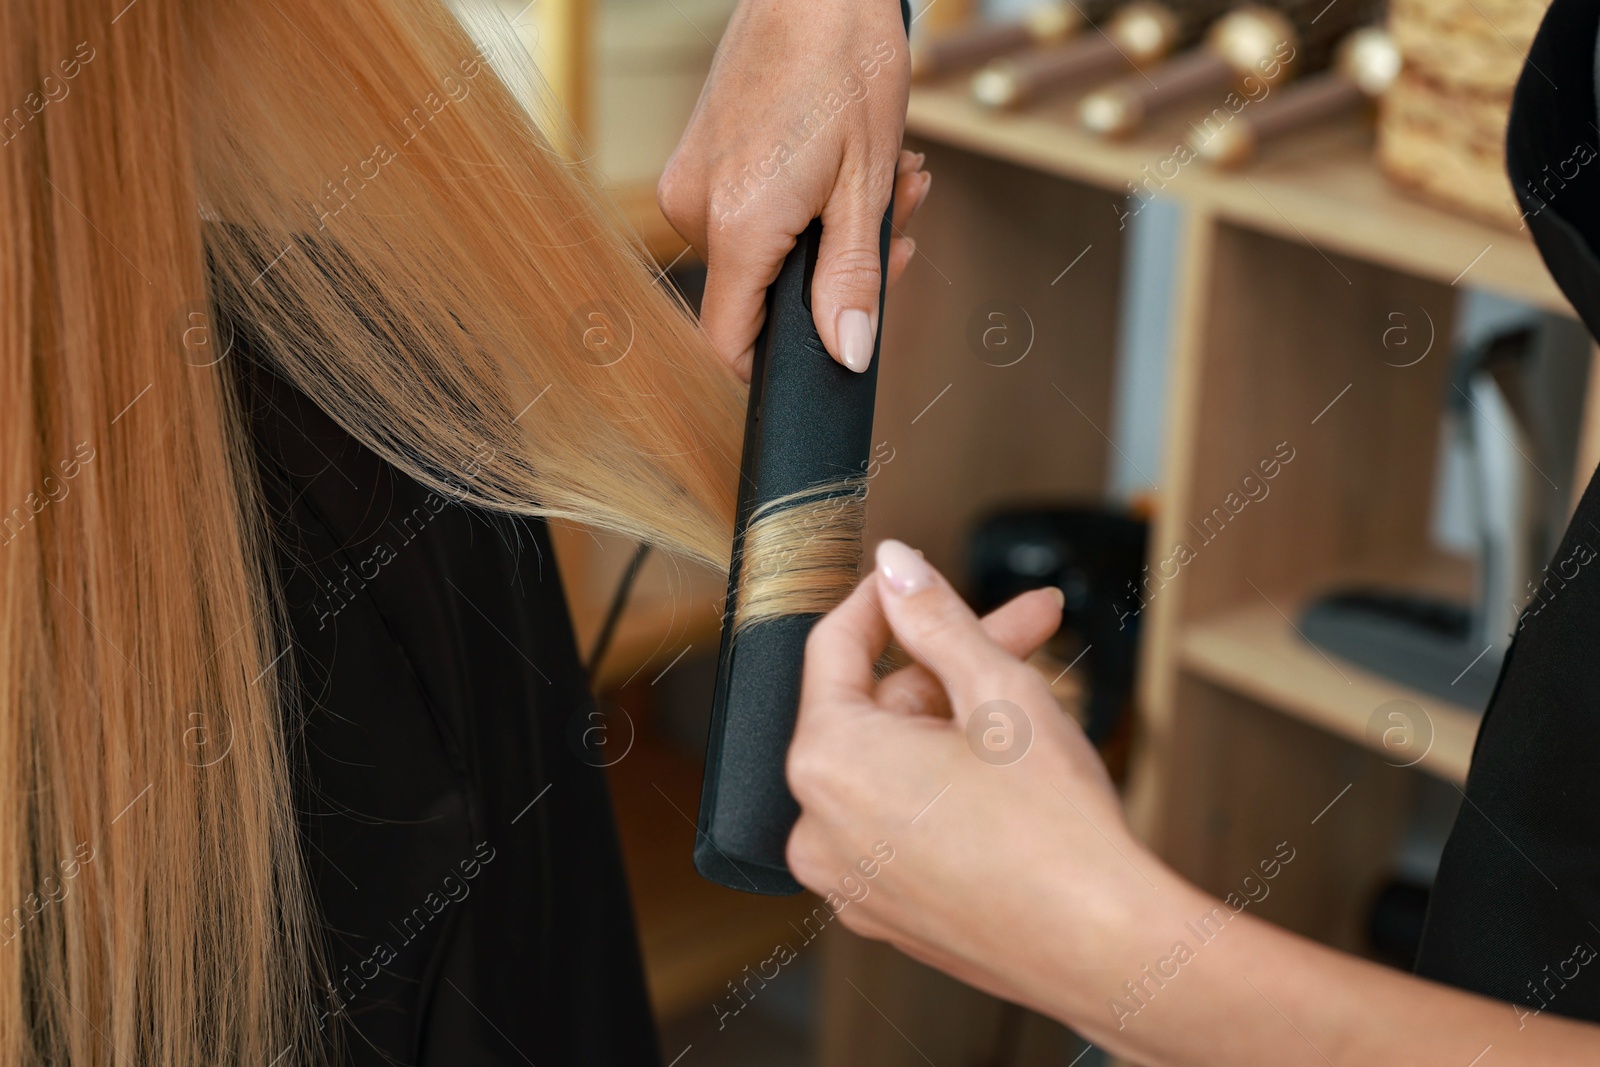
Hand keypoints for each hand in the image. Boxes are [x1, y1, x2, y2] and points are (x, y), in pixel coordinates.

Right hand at [658, 0, 929, 380]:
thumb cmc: (846, 63)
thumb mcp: (867, 186)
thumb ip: (854, 281)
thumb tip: (847, 354)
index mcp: (738, 226)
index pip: (730, 344)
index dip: (782, 362)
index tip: (837, 342)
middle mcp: (696, 209)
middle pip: (760, 296)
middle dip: (837, 277)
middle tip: (900, 229)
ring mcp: (690, 182)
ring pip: (762, 253)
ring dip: (829, 236)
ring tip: (890, 184)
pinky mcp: (696, 160)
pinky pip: (747, 214)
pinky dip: (800, 207)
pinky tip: (846, 169)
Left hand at [786, 540, 1186, 1028]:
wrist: (1107, 949)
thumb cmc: (1056, 831)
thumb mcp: (997, 691)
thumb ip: (934, 617)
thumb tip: (895, 565)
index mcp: (829, 762)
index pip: (834, 648)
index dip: (886, 600)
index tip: (918, 576)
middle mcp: (820, 826)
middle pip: (876, 709)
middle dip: (953, 664)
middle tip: (1027, 629)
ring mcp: (851, 877)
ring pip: (894, 765)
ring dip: (958, 721)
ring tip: (1039, 698)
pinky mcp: (887, 910)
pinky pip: (900, 822)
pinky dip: (945, 786)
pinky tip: (1013, 766)